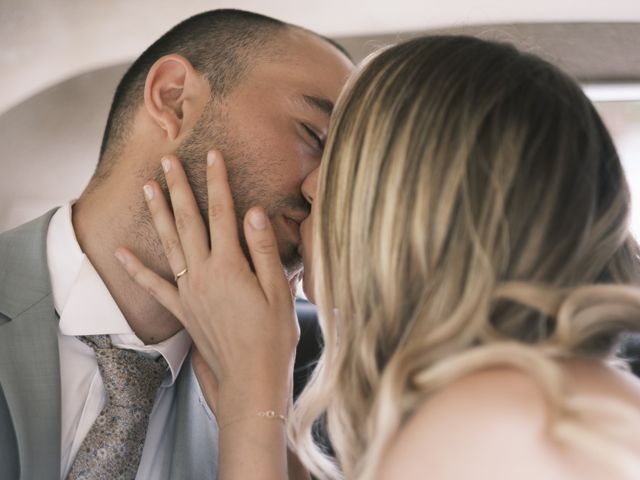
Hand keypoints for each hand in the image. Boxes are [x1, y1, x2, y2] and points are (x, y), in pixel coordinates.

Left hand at [116, 150, 298, 419]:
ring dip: (158, 213)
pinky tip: (121, 253)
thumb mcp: (278, 291)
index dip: (218, 181)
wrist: (250, 377)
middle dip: (179, 187)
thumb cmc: (272, 336)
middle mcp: (204, 273)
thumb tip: (253, 211)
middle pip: (189, 221)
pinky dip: (136, 268)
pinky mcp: (182, 310)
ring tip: (148, 187)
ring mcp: (189, 291)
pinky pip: (154, 286)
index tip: (212, 155)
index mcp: (231, 265)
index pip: (223, 212)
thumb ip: (264, 249)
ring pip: (170, 243)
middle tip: (167, 160)